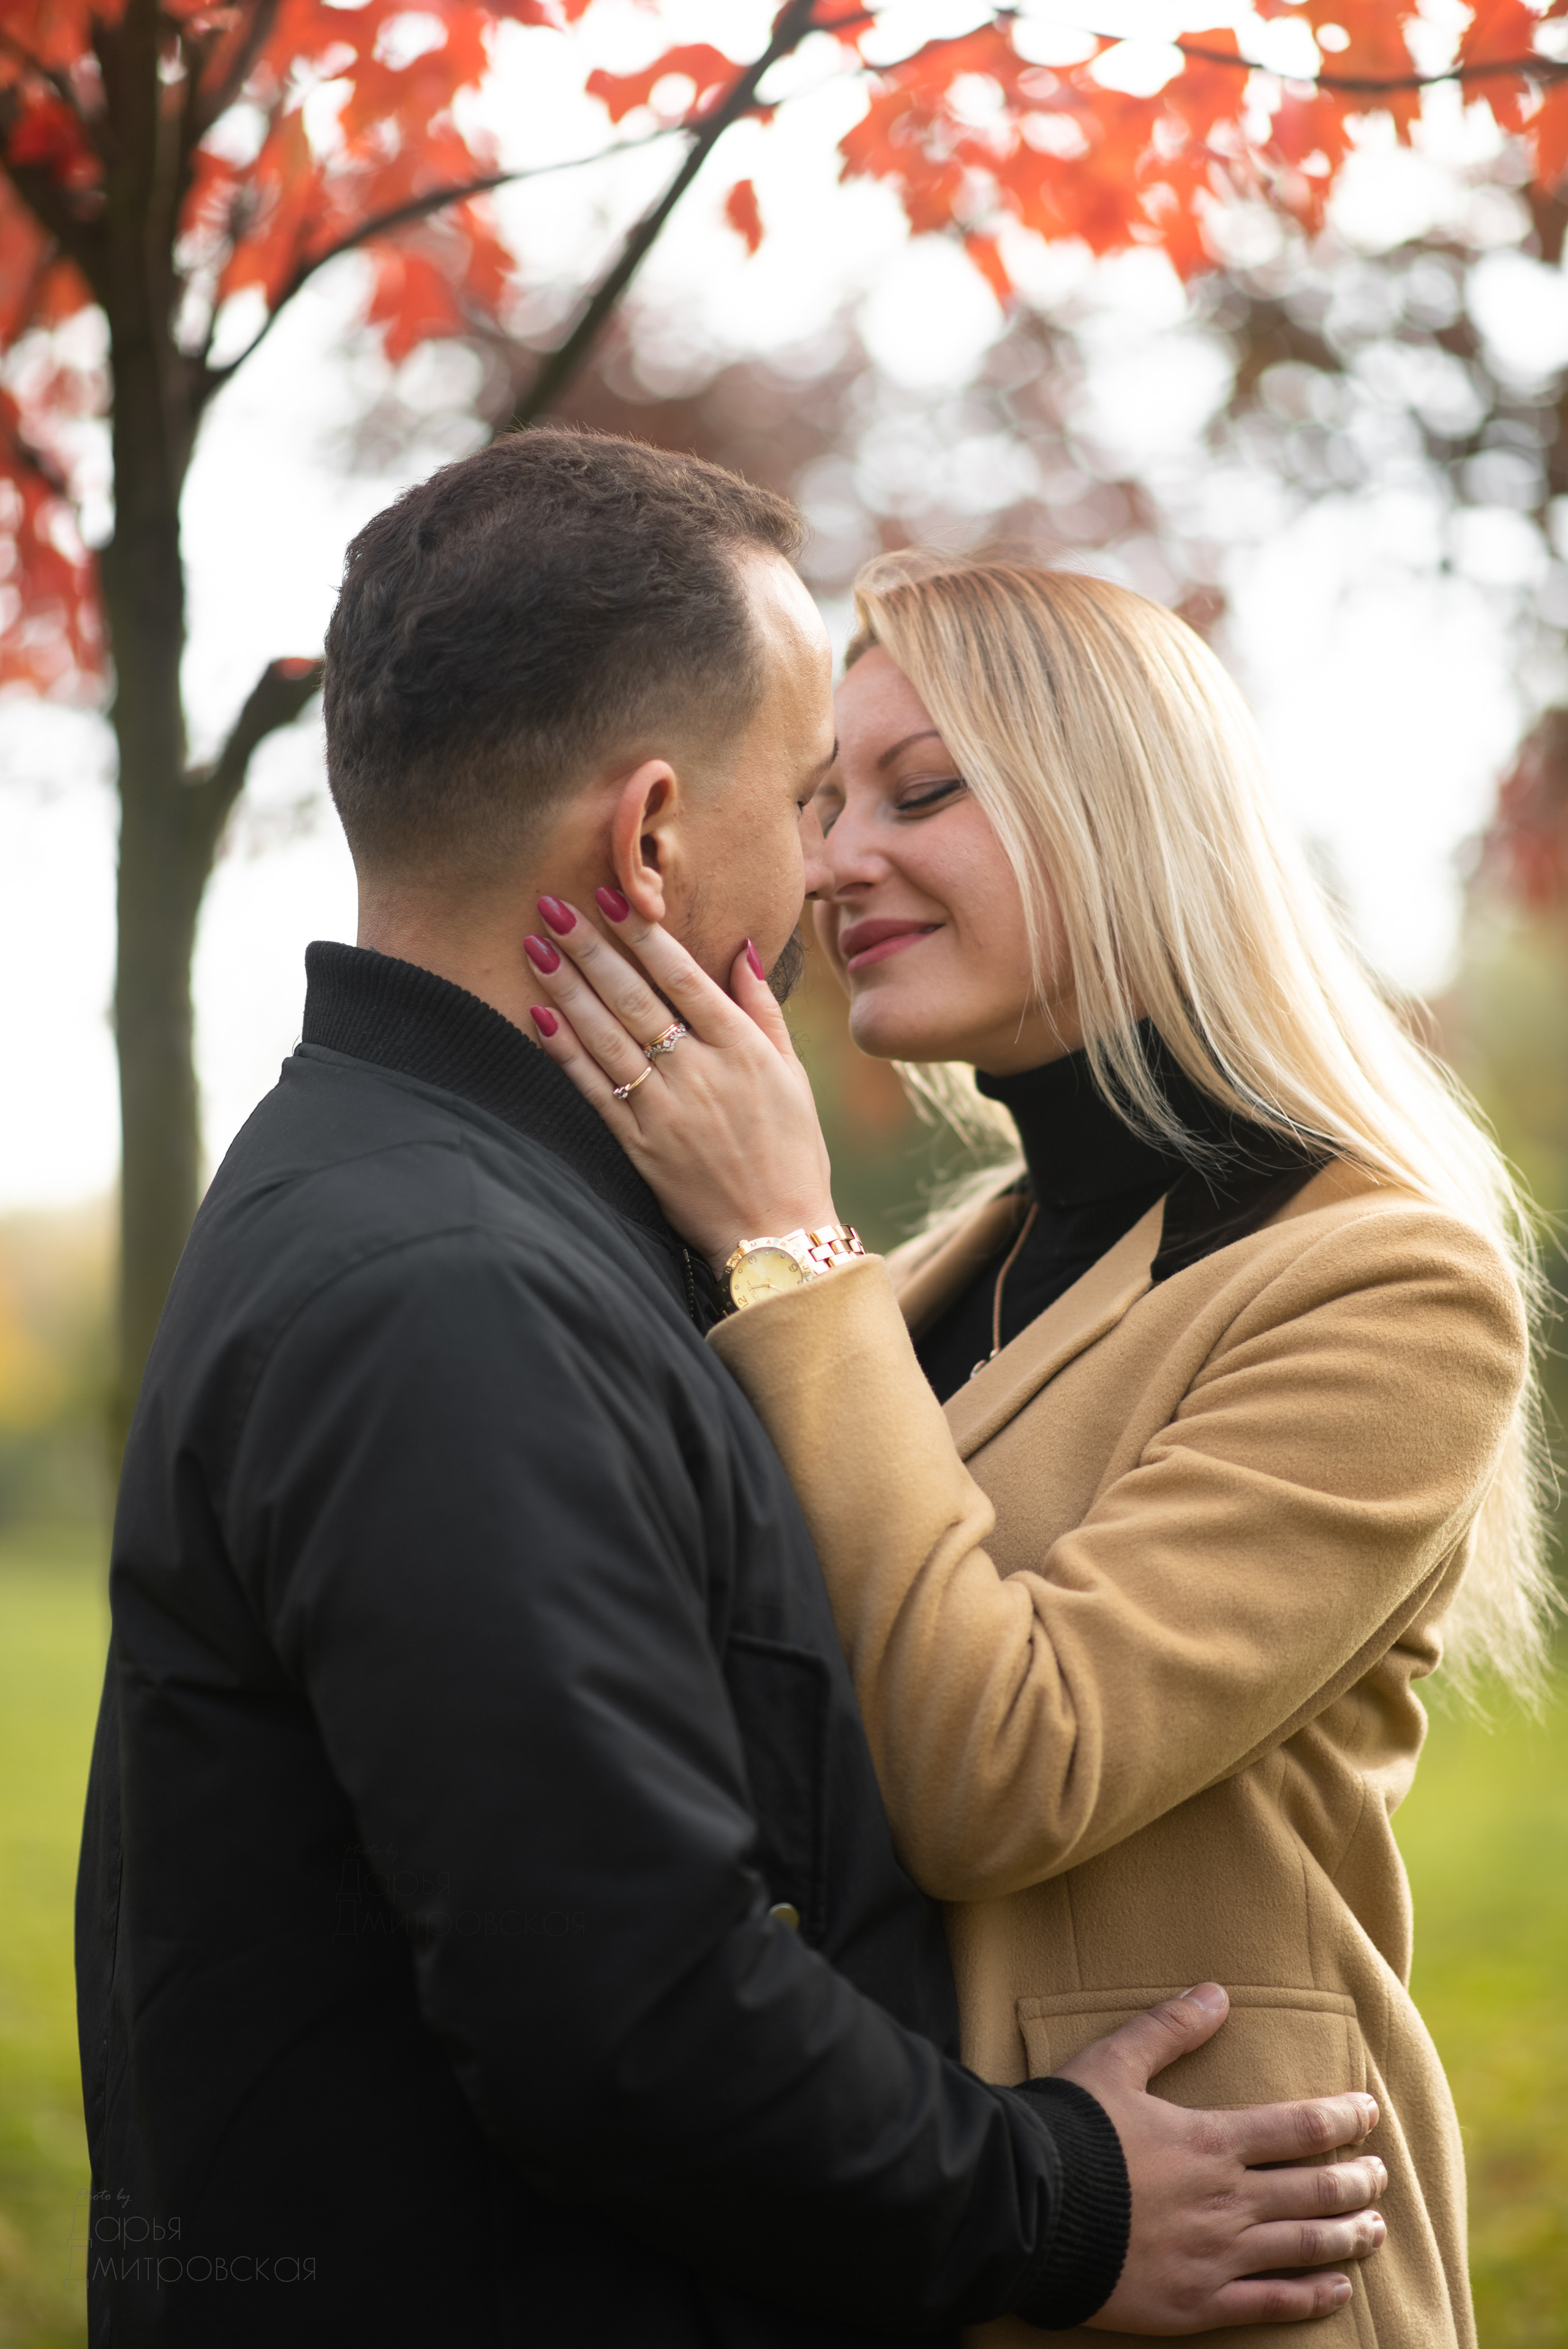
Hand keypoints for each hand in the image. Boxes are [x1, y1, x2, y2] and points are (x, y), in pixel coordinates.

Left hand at [523, 895, 836, 1270]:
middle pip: (633, 998)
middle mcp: (700, 1073)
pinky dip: (565, 1052)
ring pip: (606, 1037)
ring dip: (566, 989)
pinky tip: (538, 1015)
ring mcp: (666, 1110)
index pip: (682, 977)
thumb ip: (763, 1010)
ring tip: (535, 947)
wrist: (776, 1237)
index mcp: (741, 1049)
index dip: (643, 934)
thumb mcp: (793, 1076)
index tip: (612, 894)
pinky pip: (594, 1089)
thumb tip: (741, 949)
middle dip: (589, 947)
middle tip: (550, 904)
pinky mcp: (639, 1146)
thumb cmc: (793, 1153)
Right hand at [1066, 1985, 1386, 2332]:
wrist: (1027, 2209)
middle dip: (1358, 2180)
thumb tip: (1217, 1992)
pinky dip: (1312, 2298)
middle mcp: (1226, 2201)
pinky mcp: (1197, 2303)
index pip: (1301, 2129)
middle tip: (1380, 2174)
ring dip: (1349, 2236)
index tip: (1368, 2112)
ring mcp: (1216, 2257)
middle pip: (1315, 2190)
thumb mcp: (1114, 2063)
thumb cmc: (1069, 2130)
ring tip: (1376, 2230)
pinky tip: (1338, 2290)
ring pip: (1304, 2247)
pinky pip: (1271, 2304)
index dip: (1343, 2118)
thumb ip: (1169, 2029)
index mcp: (1211, 2141)